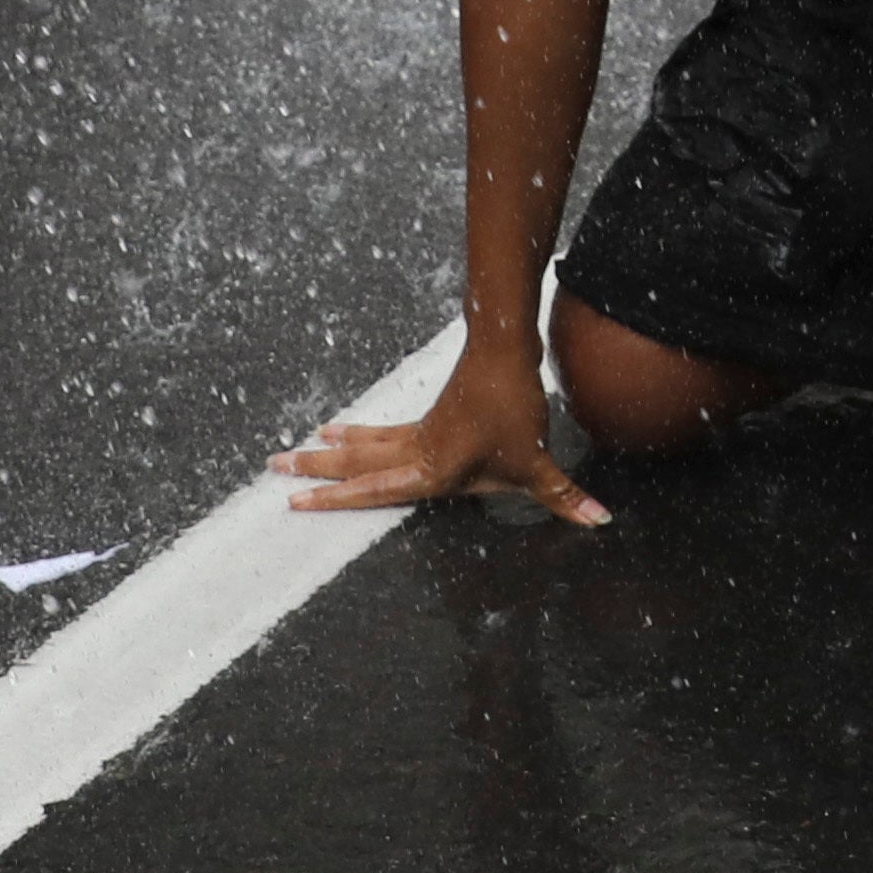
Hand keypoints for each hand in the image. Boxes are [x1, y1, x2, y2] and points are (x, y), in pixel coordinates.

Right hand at [274, 341, 608, 521]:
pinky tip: (343, 430)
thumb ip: (564, 497)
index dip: (334, 499)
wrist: (505, 351)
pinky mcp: (429, 416)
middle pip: (356, 462)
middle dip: (315, 469)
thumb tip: (600, 521)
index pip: (373, 490)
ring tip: (291, 449)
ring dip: (330, 449)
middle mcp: (416, 452)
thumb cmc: (516, 410)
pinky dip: (359, 434)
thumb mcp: (539, 463)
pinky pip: (383, 431)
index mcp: (430, 470)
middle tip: (272, 467)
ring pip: (364, 444)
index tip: (295, 501)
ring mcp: (419, 431)